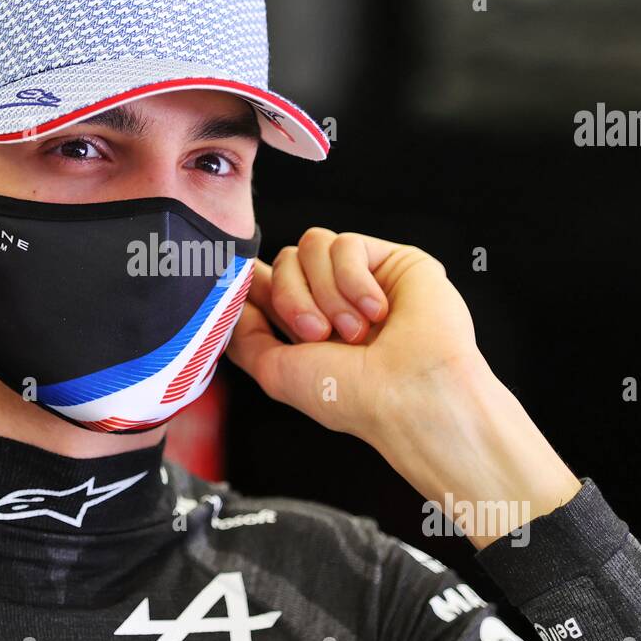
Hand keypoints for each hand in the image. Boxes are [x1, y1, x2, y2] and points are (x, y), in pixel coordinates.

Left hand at [227, 227, 478, 441]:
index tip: (239, 283)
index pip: (271, 282)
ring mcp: (363, 278)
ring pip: (311, 245)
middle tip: (318, 334)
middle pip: (284, 260)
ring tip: (354, 331)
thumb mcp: (277, 372)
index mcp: (308, 324)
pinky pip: (346, 244)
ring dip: (325, 292)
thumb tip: (229, 301)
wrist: (410, 394)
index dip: (254, 281)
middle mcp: (334, 299)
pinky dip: (354, 281)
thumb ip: (244, 336)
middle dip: (291, 297)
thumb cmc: (350, 395)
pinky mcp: (393, 260)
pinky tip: (378, 311)